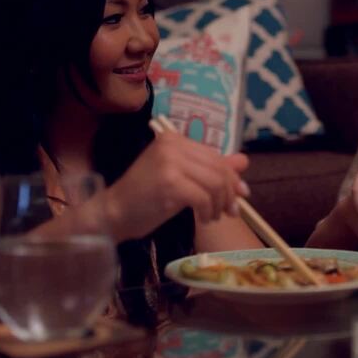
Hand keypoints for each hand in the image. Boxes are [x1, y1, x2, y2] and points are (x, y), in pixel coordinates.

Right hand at [105, 130, 249, 240]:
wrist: (113, 212)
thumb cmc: (146, 197)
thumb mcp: (182, 178)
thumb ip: (211, 168)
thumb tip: (244, 161)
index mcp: (174, 138)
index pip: (214, 156)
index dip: (231, 177)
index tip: (239, 197)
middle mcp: (172, 144)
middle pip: (218, 169)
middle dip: (229, 193)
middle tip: (230, 212)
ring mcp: (170, 162)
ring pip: (214, 183)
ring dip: (219, 204)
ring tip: (213, 217)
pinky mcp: (169, 183)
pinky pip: (203, 197)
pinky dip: (208, 211)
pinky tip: (203, 219)